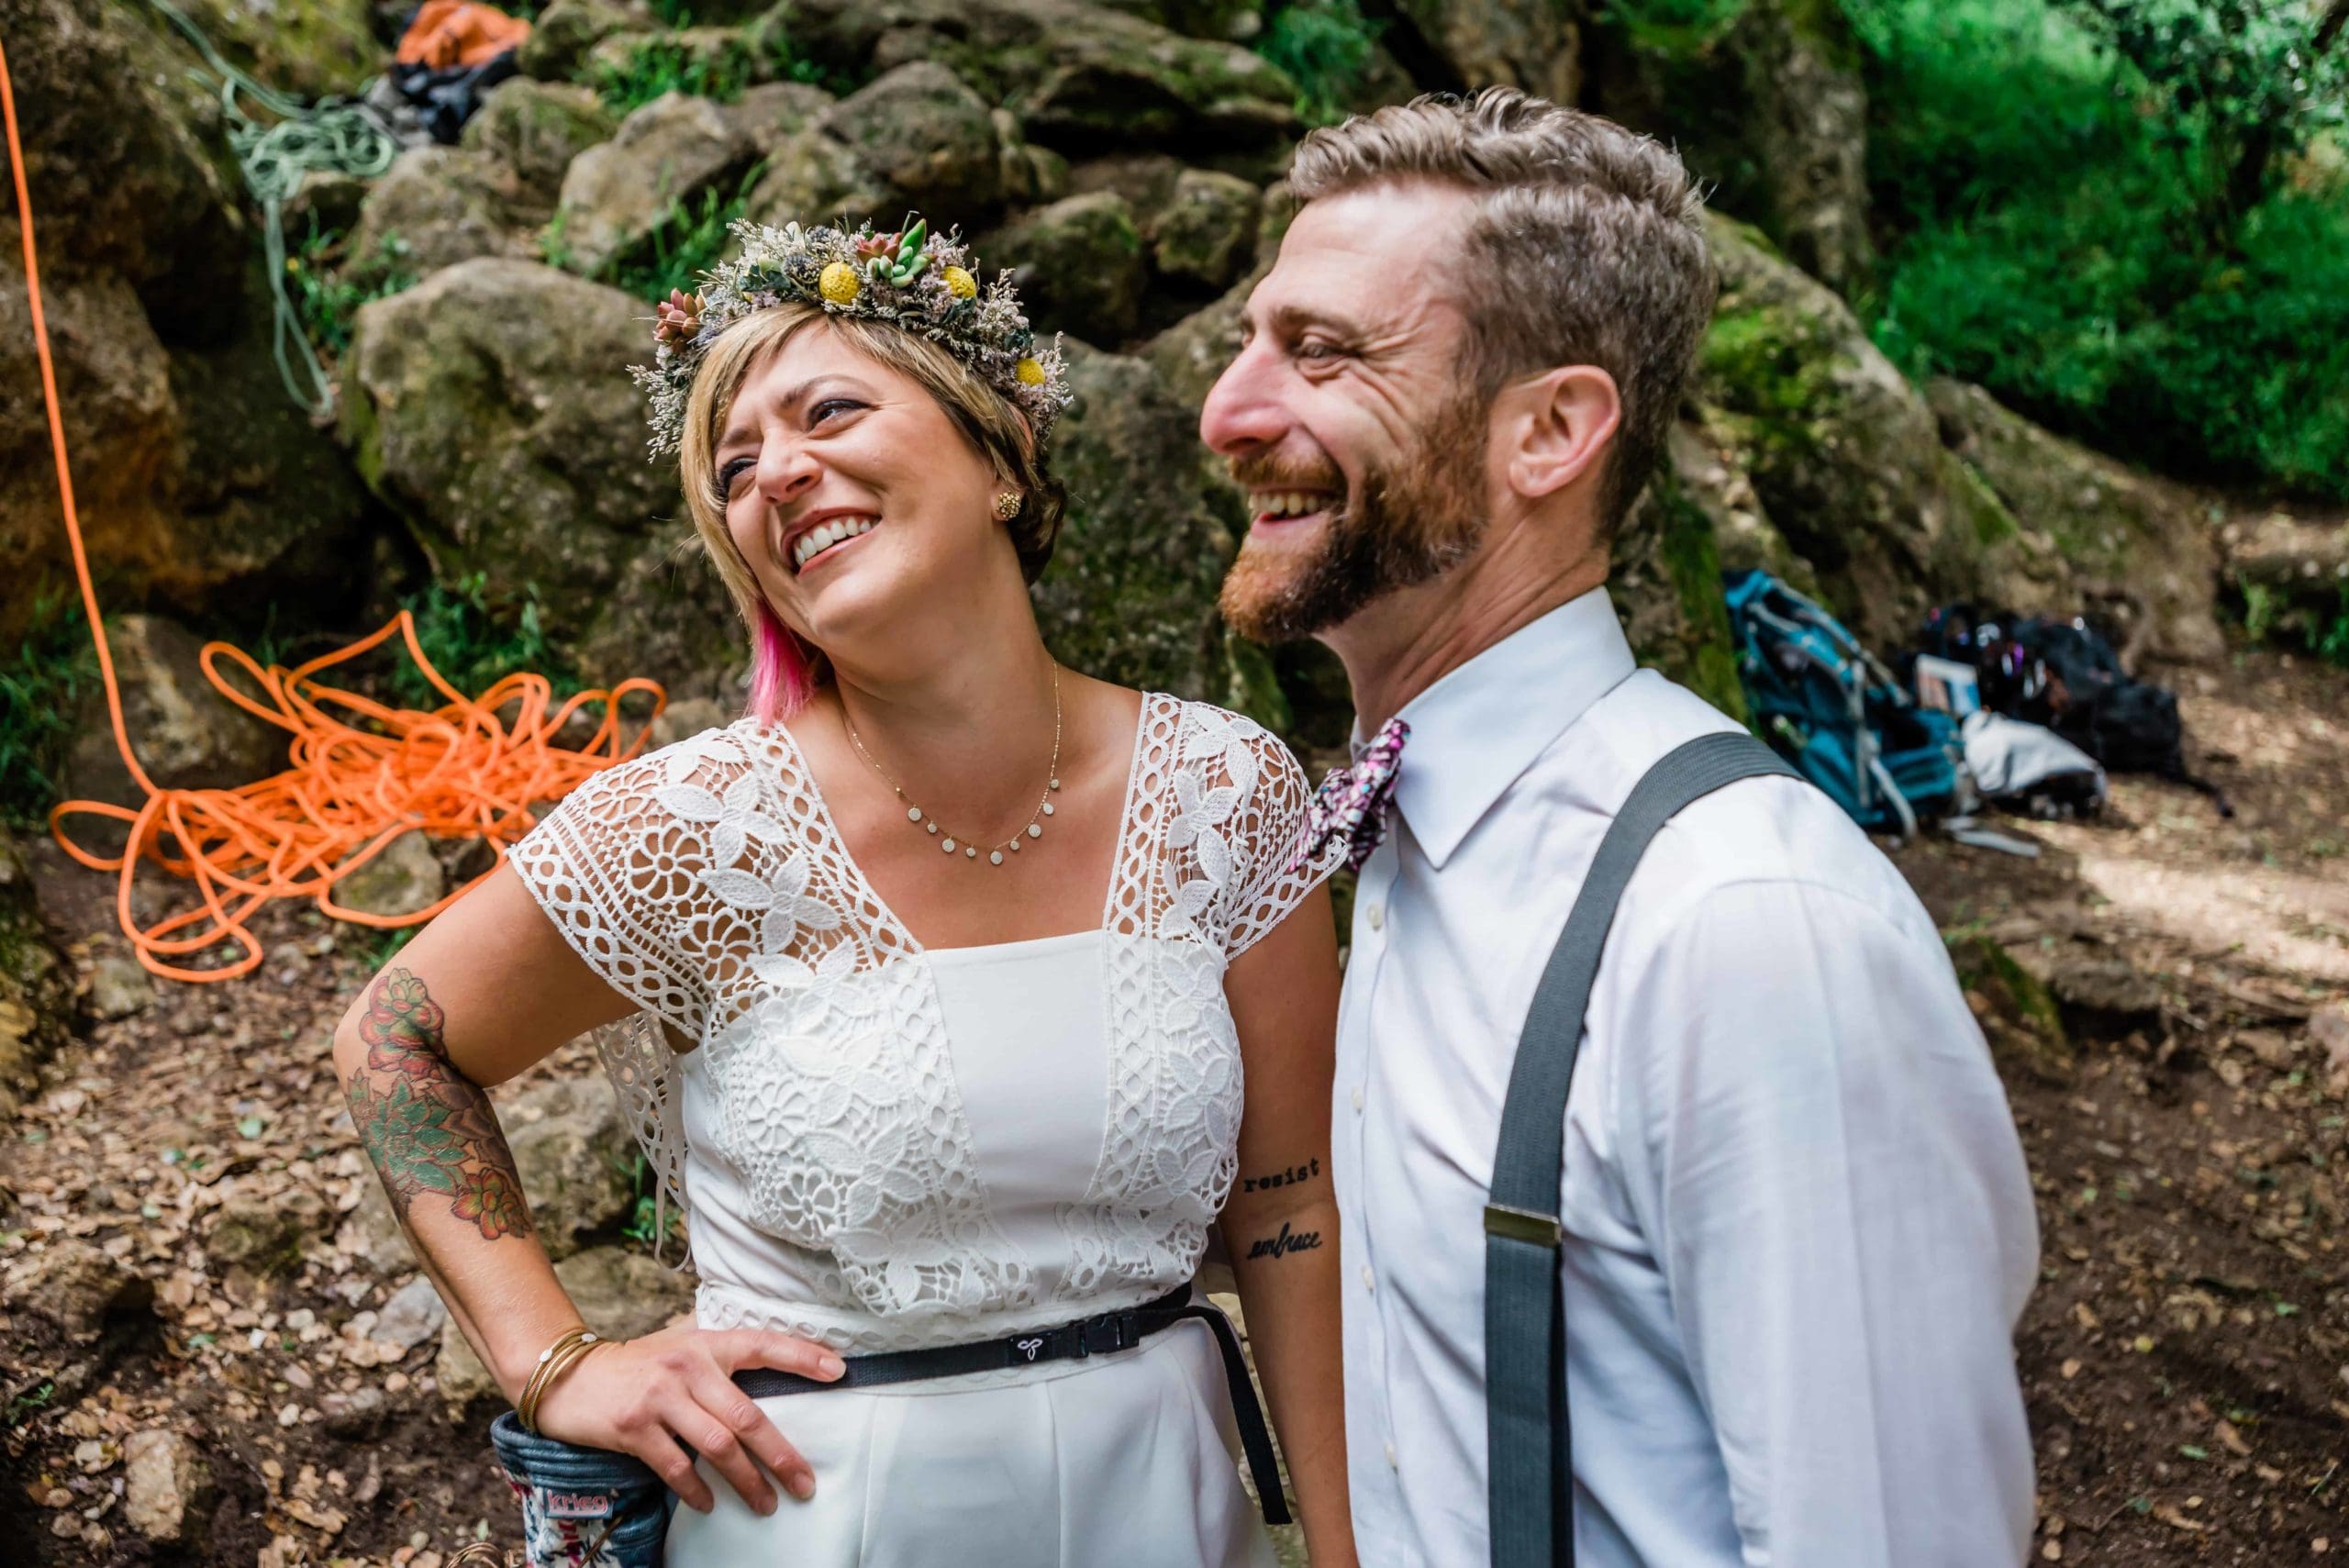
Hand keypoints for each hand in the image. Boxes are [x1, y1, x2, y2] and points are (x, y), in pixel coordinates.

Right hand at [531, 1320, 845, 1514]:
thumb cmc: (638, 1366)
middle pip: (748, 1415)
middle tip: (805, 1483)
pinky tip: (710, 1505)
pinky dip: (697, 1490)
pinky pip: (676, 1466)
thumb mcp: (680, 1348)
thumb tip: (770, 1381)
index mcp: (705, 1344)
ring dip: (747, 1481)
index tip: (839, 1371)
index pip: (763, 1344)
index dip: (803, 1357)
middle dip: (781, 1454)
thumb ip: (719, 1361)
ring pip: (718, 1446)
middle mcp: (687, 1367)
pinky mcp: (634, 1428)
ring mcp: (660, 1398)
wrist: (570, 1377)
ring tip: (767, 1504)